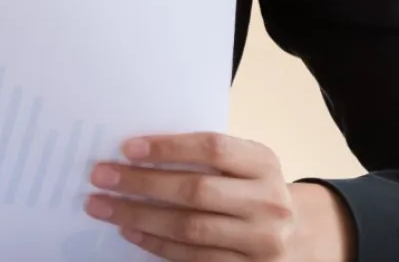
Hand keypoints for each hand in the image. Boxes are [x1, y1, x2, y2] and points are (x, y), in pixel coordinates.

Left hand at [84, 133, 346, 260]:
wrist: (298, 233)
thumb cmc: (252, 188)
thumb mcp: (244, 163)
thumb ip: (204, 156)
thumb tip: (135, 151)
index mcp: (263, 163)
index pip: (212, 148)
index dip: (168, 148)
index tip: (127, 148)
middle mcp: (267, 202)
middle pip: (195, 191)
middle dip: (141, 183)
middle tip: (101, 177)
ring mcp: (260, 241)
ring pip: (190, 229)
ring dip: (139, 216)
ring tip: (103, 206)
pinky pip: (193, 257)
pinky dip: (156, 244)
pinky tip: (131, 230)